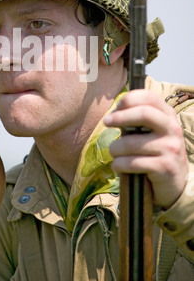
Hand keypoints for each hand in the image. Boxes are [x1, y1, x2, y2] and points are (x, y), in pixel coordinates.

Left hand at [105, 89, 188, 208]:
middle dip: (120, 117)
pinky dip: (119, 164)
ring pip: (132, 143)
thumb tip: (113, 114)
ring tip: (113, 153)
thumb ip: (137, 120)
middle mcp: (172, 129)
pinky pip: (133, 163)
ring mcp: (171, 148)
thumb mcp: (151, 131)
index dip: (130, 99)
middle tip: (106, 122)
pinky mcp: (165, 167)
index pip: (149, 97)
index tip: (116, 107)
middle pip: (144, 114)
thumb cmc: (154, 152)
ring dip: (115, 148)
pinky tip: (117, 166)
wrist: (174, 183)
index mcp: (168, 116)